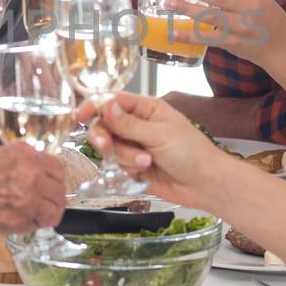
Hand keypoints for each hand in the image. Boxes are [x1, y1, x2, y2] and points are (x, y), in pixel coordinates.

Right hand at [0, 144, 64, 232]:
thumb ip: (19, 160)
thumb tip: (32, 168)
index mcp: (26, 155)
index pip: (58, 168)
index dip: (53, 179)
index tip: (48, 185)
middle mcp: (32, 175)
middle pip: (59, 192)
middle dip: (51, 199)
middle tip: (40, 204)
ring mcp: (29, 199)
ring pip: (54, 211)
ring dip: (44, 214)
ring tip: (30, 215)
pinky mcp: (20, 221)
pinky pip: (36, 225)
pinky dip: (29, 226)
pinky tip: (14, 221)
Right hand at [78, 91, 226, 204]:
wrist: (205, 184)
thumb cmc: (190, 152)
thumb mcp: (159, 134)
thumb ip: (128, 123)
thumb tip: (105, 105)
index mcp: (146, 109)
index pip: (113, 101)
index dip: (95, 106)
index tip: (80, 115)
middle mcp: (137, 125)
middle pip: (104, 125)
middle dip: (105, 137)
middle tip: (107, 147)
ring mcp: (135, 146)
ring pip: (111, 148)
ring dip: (125, 157)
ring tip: (147, 162)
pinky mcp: (134, 167)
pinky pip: (117, 166)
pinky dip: (128, 169)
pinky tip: (146, 172)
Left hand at [163, 0, 285, 68]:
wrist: (281, 45)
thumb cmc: (263, 14)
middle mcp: (250, 7)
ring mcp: (242, 26)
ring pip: (212, 16)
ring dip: (187, 9)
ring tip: (169, 2)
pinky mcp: (234, 42)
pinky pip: (209, 38)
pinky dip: (190, 36)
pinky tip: (174, 32)